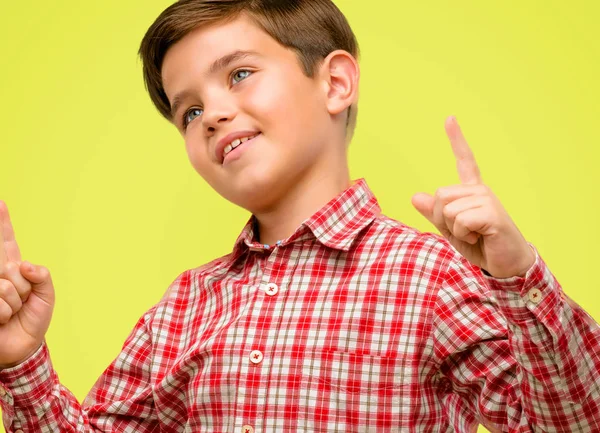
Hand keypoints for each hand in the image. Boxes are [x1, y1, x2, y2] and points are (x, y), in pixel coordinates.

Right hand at [0, 201, 54, 368]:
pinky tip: (1, 320)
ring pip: (5, 285)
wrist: (22, 347)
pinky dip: (5, 313)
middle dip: (22, 287)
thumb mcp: (46, 295)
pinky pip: (0, 301)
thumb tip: (24, 265)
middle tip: (21, 301)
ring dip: (14, 303)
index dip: (2, 223)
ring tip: (11, 312)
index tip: (1, 203)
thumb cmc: (32, 319)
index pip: (6, 241)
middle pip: (11, 266)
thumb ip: (42, 275)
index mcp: (13, 268)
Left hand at [411, 116, 535, 278]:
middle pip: (440, 195)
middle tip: (464, 231)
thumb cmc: (480, 245)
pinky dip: (463, 234)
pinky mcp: (492, 213)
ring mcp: (487, 199)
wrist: (505, 264)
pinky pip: (459, 221)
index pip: (464, 161)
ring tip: (475, 234)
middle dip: (443, 219)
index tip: (450, 118)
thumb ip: (433, 213)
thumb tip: (414, 196)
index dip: (456, 139)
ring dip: (454, 229)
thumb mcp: (450, 230)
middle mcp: (480, 191)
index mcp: (472, 192)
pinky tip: (481, 236)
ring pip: (447, 209)